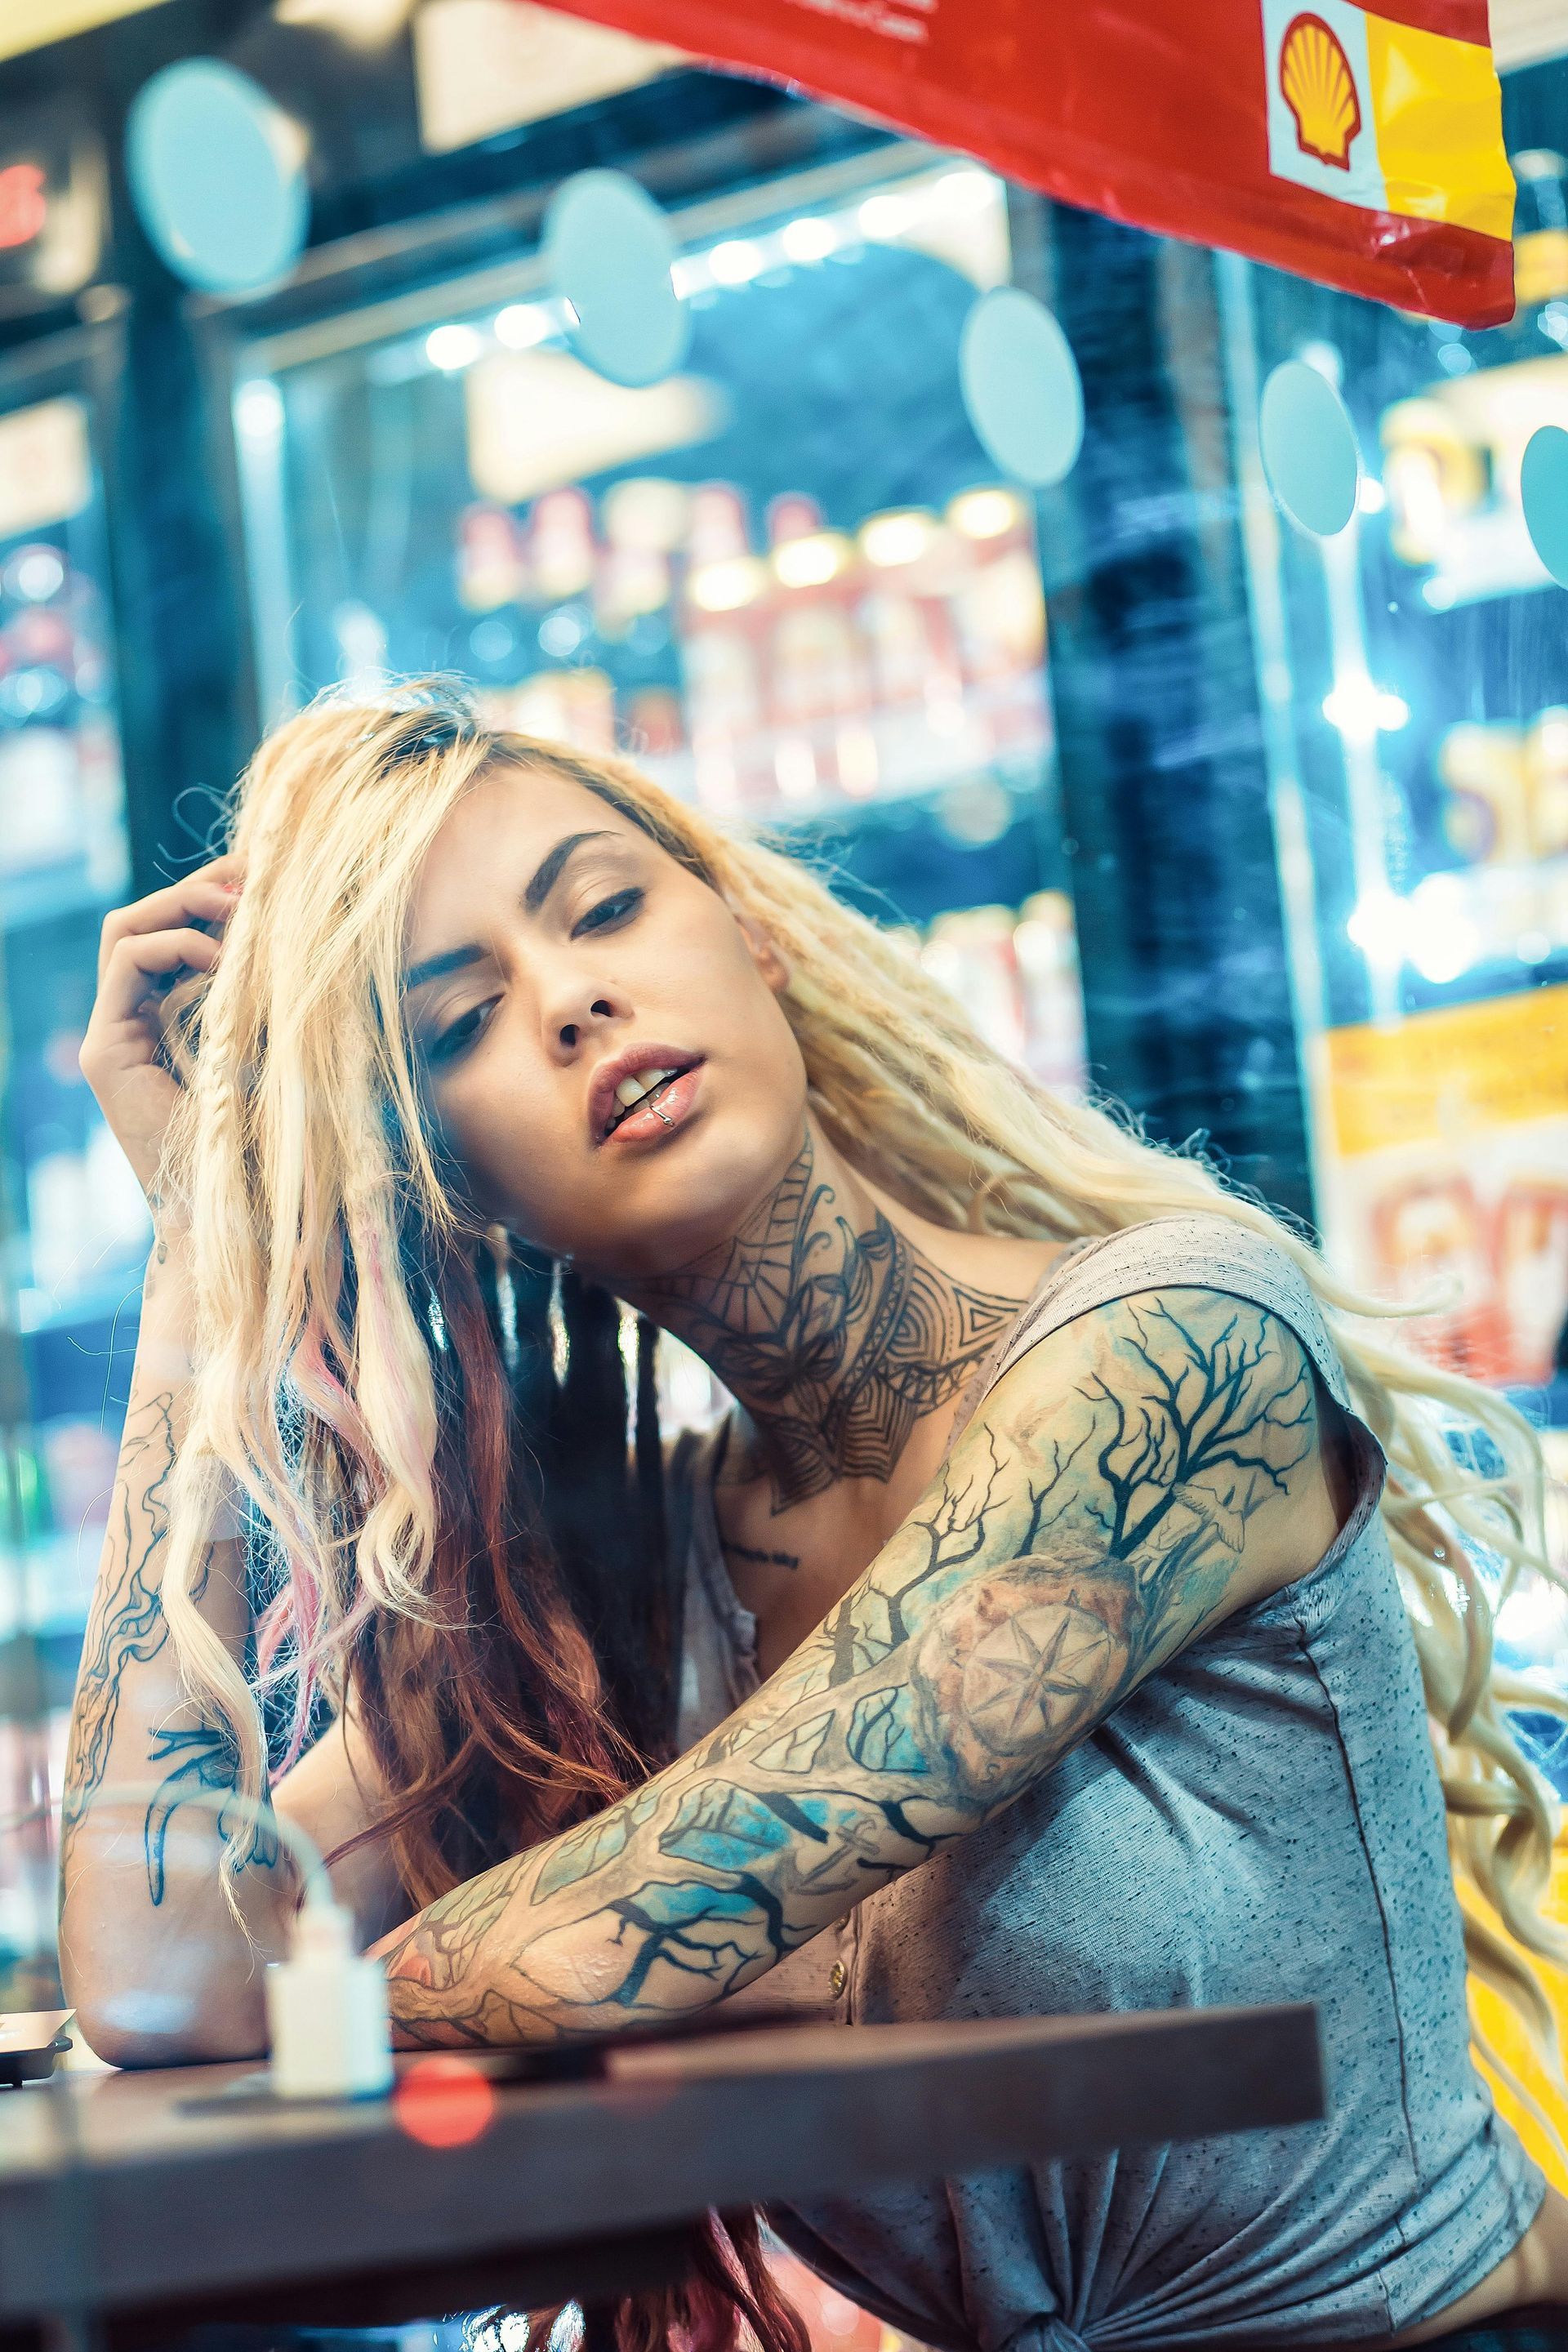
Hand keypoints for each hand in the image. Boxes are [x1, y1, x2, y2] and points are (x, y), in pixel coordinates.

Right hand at [79, 855, 244, 1208]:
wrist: (234, 1215)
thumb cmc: (269, 1147)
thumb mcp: (278, 1053)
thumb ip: (272, 1003)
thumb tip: (312, 940)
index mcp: (163, 1020)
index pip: (171, 931)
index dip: (212, 894)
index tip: (267, 876)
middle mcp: (127, 1022)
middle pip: (141, 919)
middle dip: (198, 886)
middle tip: (256, 876)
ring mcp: (110, 1036)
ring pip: (125, 931)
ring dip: (184, 904)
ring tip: (243, 908)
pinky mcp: (104, 1052)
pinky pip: (125, 964)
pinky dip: (175, 944)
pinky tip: (225, 958)